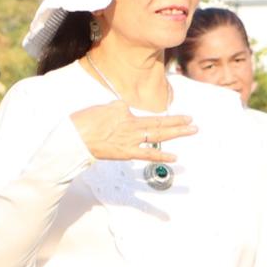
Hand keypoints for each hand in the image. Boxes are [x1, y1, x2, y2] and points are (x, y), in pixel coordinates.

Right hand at [70, 100, 194, 163]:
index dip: (137, 116)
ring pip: (159, 134)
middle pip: (158, 121)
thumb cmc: (81, 123)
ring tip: (192, 130)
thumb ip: (113, 110)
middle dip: (177, 120)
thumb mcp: (99, 109)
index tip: (137, 119)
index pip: (136, 112)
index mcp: (123, 110)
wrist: (73, 137)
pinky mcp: (127, 152)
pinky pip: (148, 155)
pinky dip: (162, 156)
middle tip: (191, 120)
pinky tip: (176, 157)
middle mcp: (131, 122)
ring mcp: (131, 138)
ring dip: (178, 132)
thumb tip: (122, 110)